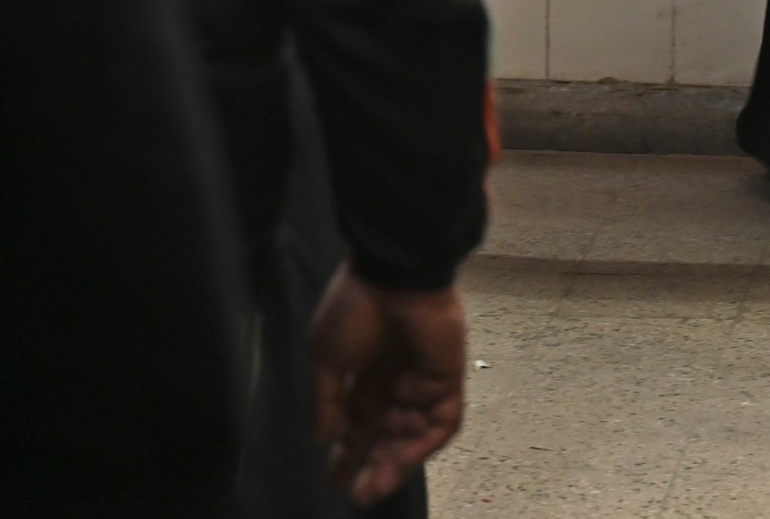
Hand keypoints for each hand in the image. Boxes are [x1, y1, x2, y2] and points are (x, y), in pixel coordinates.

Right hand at [312, 265, 468, 504]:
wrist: (393, 276)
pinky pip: (441, 422)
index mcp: (364, 374)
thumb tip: (323, 439)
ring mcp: (422, 383)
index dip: (347, 451)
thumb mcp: (326, 357)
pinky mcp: (447, 381)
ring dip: (395, 463)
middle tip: (358, 494)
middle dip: (372, 465)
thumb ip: (327, 399)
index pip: (357, 423)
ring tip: (373, 487)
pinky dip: (422, 444)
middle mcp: (394, 382)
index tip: (335, 477)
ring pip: (412, 435)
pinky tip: (399, 463)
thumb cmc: (355, 308)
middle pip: (385, 435)